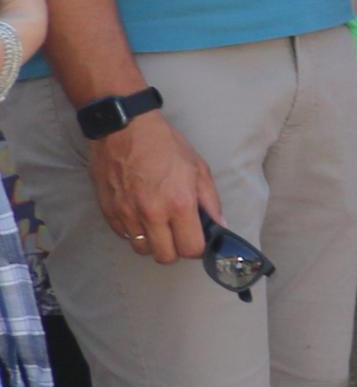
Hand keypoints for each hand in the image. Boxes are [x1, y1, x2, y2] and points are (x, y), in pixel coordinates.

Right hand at [86, 107, 218, 265]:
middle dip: (175, 250)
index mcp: (179, 204)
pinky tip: (140, 214)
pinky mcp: (108, 211)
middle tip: (177, 234)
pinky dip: (133, 231)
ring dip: (152, 242)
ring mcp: (126, 214)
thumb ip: (210, 201)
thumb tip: (219, 226)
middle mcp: (151, 214)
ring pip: (142, 249)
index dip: (197, 247)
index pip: (190, 249)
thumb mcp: (198, 169)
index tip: (196, 238)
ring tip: (158, 224)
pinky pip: (124, 235)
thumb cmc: (165, 145)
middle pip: (165, 257)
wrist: (124, 128)